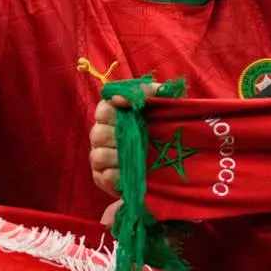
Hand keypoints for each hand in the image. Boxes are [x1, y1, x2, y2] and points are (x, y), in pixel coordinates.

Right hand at [88, 82, 158, 196]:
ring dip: (118, 158)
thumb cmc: (164, 131)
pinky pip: (103, 176)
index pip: (103, 108)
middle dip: (119, 137)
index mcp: (113, 115)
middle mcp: (102, 134)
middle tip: (139, 140)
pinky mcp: (102, 177)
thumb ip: (152, 92)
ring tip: (138, 159)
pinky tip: (132, 173)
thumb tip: (129, 96)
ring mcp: (100, 156)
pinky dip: (117, 176)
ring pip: (98, 155)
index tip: (135, 110)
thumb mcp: (164, 106)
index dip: (114, 109)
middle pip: (98, 133)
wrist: (173, 163)